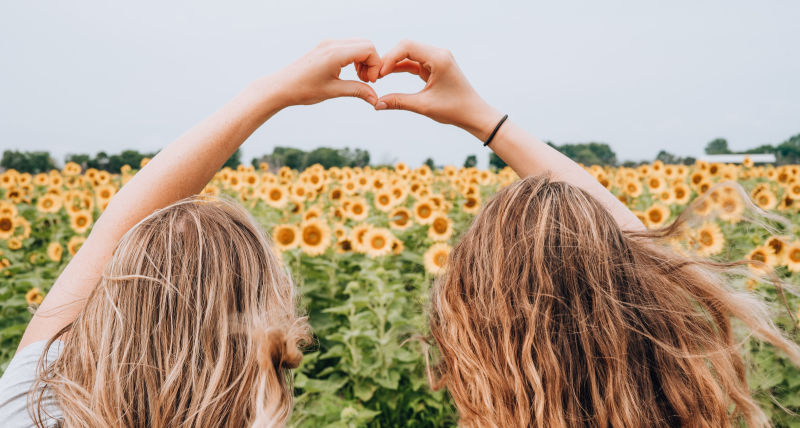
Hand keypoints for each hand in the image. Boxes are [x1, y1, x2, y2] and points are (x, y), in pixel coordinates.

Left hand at [265, 39, 380, 107]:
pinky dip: (355, 59)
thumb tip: (375, 98)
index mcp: (335, 53)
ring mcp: (328, 44)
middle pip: (366, 44)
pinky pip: (348, 47)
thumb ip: (357, 91)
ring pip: (358, 45)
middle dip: (371, 63)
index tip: (370, 82)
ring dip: (364, 61)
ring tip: (359, 79)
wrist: (281, 86)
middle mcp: (333, 44)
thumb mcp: (333, 91)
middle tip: (366, 81)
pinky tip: (350, 73)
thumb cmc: (303, 89)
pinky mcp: (325, 47)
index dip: (375, 66)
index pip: (368, 49)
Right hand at [375, 40, 503, 140]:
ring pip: (409, 54)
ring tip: (378, 76)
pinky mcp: (435, 66)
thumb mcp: (424, 106)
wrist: (474, 114)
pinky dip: (401, 68)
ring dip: (393, 64)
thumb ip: (399, 102)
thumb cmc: (454, 109)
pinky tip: (387, 75)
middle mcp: (438, 54)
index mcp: (438, 58)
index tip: (378, 74)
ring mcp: (437, 58)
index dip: (389, 58)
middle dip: (389, 59)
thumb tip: (376, 104)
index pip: (407, 46)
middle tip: (375, 75)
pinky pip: (414, 62)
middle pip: (406, 47)